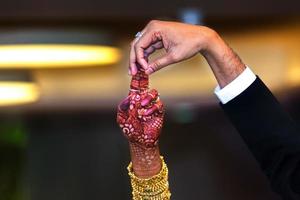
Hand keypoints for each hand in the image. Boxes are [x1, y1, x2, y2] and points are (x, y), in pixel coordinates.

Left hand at [116, 70, 163, 147]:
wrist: (140, 141)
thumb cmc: (130, 130)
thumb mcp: (122, 118)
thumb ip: (123, 107)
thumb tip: (129, 97)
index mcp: (133, 100)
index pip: (135, 86)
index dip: (136, 78)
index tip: (137, 69)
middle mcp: (143, 100)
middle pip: (145, 85)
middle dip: (145, 78)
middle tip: (144, 72)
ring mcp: (151, 105)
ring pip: (153, 93)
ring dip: (147, 97)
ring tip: (141, 105)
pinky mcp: (158, 112)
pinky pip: (158, 105)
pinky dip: (152, 108)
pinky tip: (146, 114)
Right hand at [129, 20, 245, 87]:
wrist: (202, 38)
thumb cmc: (190, 44)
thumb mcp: (173, 57)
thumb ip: (158, 64)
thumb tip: (147, 71)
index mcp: (155, 29)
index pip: (139, 45)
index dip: (138, 59)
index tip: (143, 70)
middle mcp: (153, 27)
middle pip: (137, 45)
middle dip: (134, 59)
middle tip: (132, 72)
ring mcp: (155, 31)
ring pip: (141, 46)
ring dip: (138, 58)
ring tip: (137, 71)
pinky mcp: (158, 36)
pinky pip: (148, 46)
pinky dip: (145, 56)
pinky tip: (144, 65)